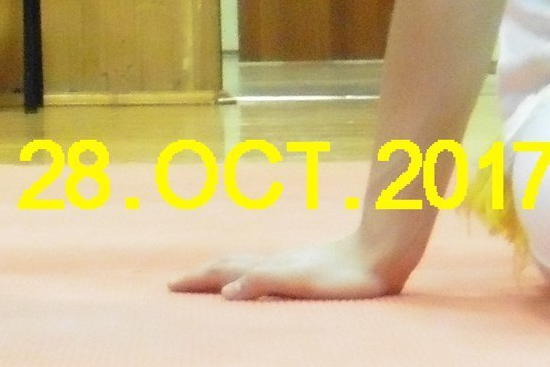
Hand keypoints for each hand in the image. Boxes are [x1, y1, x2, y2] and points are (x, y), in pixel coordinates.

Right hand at [170, 233, 410, 300]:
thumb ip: (262, 283)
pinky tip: (257, 276)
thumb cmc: (343, 276)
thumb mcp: (301, 284)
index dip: (196, 280)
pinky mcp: (304, 268)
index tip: (170, 286)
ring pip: (244, 266)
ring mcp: (288, 264)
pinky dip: (245, 273)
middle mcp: (273, 264)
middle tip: (177, 284)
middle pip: (228, 266)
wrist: (379, 255)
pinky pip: (263, 270)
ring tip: (207, 277)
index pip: (222, 273)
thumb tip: (224, 293)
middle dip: (200, 275)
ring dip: (220, 271)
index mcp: (267, 269)